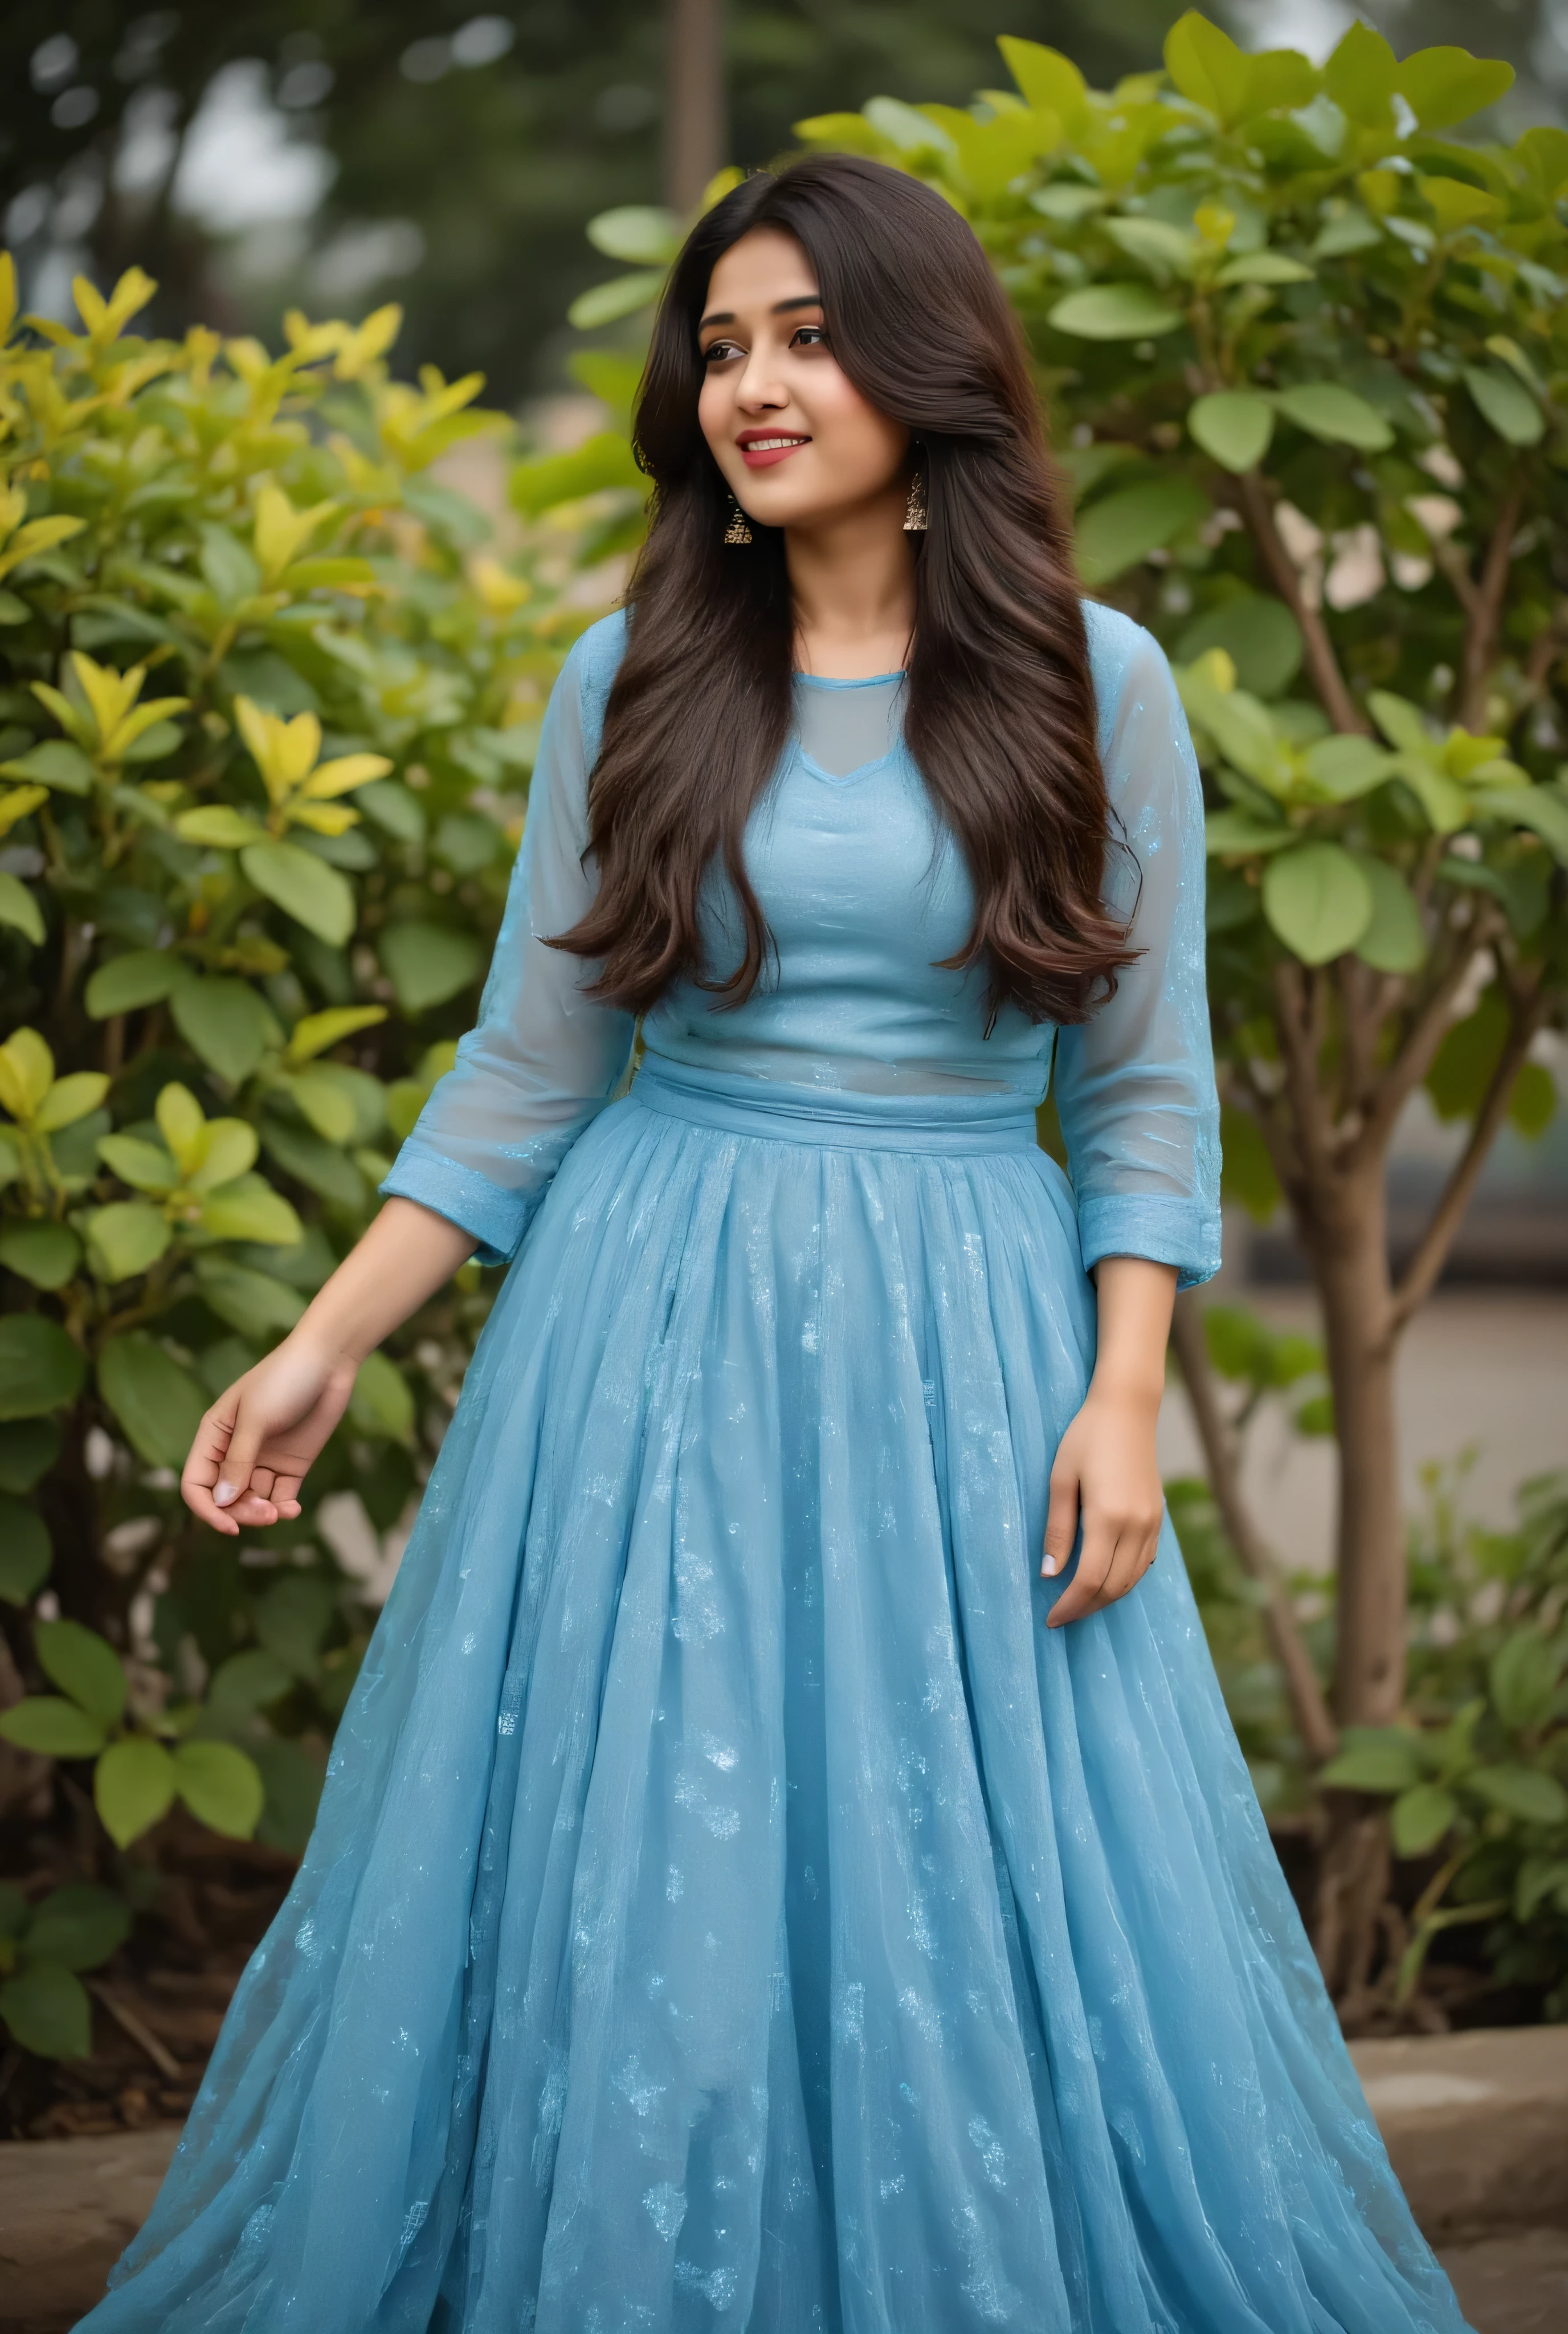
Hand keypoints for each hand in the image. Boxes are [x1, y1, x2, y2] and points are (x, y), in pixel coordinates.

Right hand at [181, 1334, 356, 1535]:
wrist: (328, 1361)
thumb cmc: (283, 1380)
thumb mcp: (256, 1419)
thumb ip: (238, 1461)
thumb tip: (222, 1501)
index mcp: (214, 1436)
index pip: (196, 1483)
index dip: (207, 1509)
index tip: (229, 1525)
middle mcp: (235, 1452)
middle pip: (225, 1498)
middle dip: (241, 1512)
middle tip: (265, 1514)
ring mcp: (263, 1459)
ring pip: (252, 1501)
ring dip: (263, 1512)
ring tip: (281, 1511)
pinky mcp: (291, 1465)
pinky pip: (280, 1496)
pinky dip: (283, 1507)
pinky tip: (292, 1509)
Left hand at [1040, 1381, 1163, 1627]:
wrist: (1127, 1410)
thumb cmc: (1086, 1438)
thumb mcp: (1060, 1480)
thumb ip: (1057, 1529)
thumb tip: (1049, 1574)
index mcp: (1108, 1517)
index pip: (1090, 1580)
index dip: (1070, 1605)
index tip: (1051, 1618)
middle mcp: (1136, 1526)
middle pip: (1113, 1587)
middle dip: (1086, 1608)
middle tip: (1061, 1617)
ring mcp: (1152, 1523)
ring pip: (1132, 1579)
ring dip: (1105, 1598)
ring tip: (1079, 1603)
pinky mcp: (1158, 1518)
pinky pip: (1144, 1563)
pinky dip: (1124, 1579)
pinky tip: (1105, 1579)